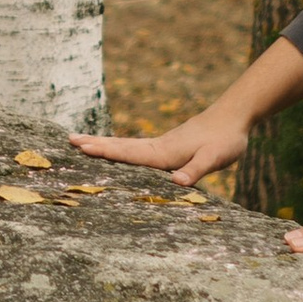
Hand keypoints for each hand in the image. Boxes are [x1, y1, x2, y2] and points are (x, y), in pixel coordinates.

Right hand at [72, 114, 244, 185]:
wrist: (233, 118)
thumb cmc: (225, 139)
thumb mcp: (215, 157)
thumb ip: (196, 170)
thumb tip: (177, 183)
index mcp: (164, 152)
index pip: (130, 153)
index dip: (106, 152)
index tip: (83, 148)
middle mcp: (158, 147)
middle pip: (121, 146)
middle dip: (95, 144)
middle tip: (69, 140)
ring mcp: (160, 145)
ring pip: (126, 145)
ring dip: (103, 144)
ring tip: (81, 142)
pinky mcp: (166, 146)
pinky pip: (135, 149)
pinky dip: (118, 148)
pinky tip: (115, 151)